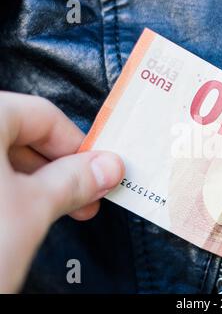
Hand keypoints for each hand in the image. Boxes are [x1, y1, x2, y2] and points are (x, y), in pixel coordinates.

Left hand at [0, 91, 123, 292]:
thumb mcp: (33, 210)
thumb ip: (75, 180)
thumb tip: (105, 167)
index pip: (42, 115)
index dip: (77, 145)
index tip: (96, 170)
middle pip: (19, 134)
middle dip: (58, 168)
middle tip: (83, 195)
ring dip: (35, 183)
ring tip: (57, 210)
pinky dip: (7, 191)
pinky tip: (22, 213)